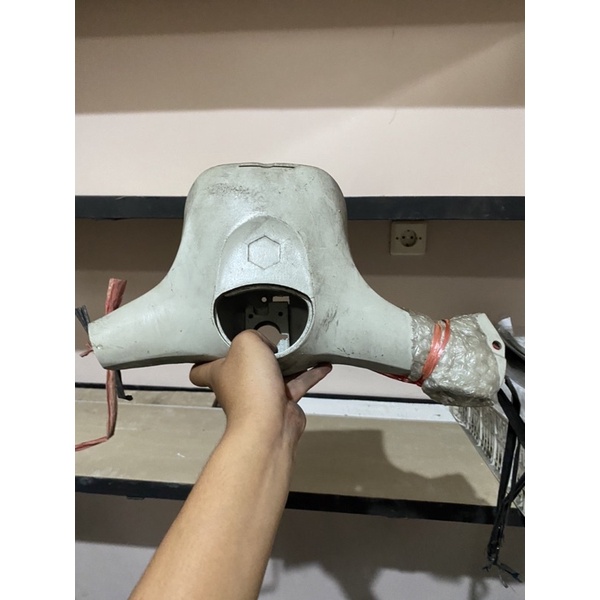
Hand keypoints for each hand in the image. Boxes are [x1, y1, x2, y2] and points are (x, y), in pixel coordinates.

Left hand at [189, 330, 331, 445]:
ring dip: (287, 361)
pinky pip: (296, 383)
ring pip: (273, 372)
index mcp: (219, 372)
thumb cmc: (250, 390)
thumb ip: (253, 334)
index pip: (201, 368)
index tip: (214, 345)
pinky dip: (309, 373)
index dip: (206, 356)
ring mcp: (259, 394)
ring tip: (298, 346)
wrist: (270, 424)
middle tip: (268, 338)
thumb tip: (265, 338)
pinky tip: (320, 364)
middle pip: (244, 365)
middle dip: (256, 353)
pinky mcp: (281, 402)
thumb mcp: (247, 343)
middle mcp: (237, 384)